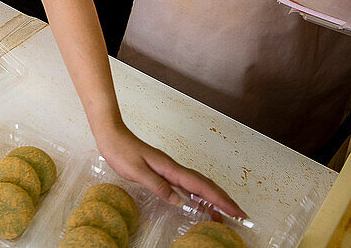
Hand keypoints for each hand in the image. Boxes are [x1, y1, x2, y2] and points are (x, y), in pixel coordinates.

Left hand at [95, 122, 246, 218]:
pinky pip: (186, 185)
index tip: (236, 211)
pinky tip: (197, 203)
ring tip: (223, 215)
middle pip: (205, 185)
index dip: (220, 200)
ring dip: (212, 199)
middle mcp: (174, 168)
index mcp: (170, 168)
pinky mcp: (163, 170)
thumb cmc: (121, 150)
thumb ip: (157, 185)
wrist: (111, 134)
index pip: (201, 187)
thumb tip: (178, 200)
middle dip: (224, 200)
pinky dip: (197, 195)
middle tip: (239, 216)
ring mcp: (169, 169)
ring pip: (198, 186)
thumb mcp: (136, 170)